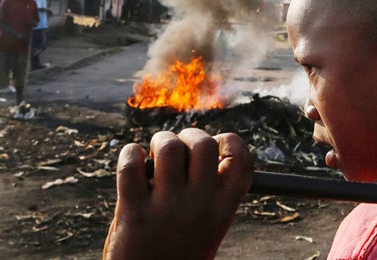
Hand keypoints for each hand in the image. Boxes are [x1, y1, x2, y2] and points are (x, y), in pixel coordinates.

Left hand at [103, 129, 253, 259]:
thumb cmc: (178, 253)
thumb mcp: (209, 226)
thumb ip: (210, 193)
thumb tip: (203, 146)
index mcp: (223, 210)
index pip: (241, 160)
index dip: (230, 143)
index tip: (216, 146)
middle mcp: (200, 206)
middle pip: (203, 144)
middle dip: (190, 135)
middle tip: (180, 147)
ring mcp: (166, 208)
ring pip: (168, 147)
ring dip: (160, 141)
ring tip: (153, 154)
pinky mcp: (132, 212)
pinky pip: (130, 165)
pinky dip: (129, 153)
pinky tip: (132, 159)